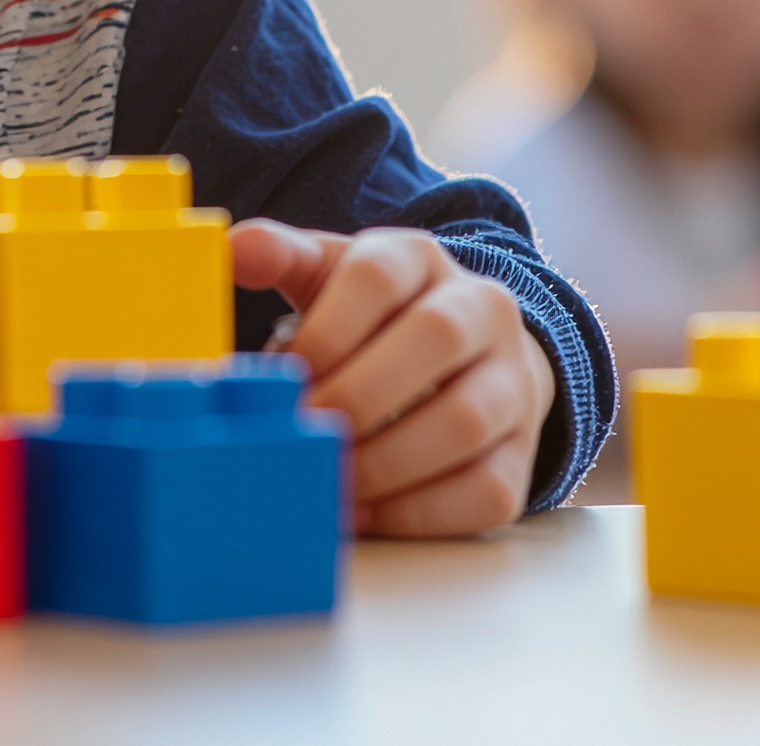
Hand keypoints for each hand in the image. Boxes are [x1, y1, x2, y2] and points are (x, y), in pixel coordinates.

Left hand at [232, 220, 555, 537]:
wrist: (466, 353)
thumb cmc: (375, 315)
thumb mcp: (329, 274)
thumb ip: (281, 256)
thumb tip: (236, 248)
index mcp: (419, 258)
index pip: (378, 275)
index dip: (326, 328)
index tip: (284, 371)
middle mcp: (481, 310)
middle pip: (435, 338)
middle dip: (359, 394)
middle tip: (306, 430)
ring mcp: (512, 382)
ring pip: (465, 420)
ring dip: (386, 460)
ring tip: (330, 477)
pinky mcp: (523, 453)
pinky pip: (486, 491)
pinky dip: (419, 511)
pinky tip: (365, 511)